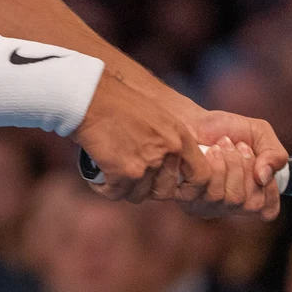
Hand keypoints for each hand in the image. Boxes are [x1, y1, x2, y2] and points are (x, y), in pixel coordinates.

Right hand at [72, 70, 207, 202]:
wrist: (90, 96)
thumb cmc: (117, 102)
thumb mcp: (156, 117)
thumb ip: (167, 141)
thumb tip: (168, 168)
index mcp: (180, 137)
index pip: (201, 176)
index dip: (189, 187)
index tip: (176, 187)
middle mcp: (168, 153)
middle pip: (164, 191)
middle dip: (145, 187)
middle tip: (129, 175)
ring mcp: (147, 165)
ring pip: (137, 195)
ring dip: (122, 188)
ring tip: (109, 171)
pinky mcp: (124, 173)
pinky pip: (115, 193)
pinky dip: (103, 187)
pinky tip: (97, 176)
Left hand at [168, 102, 286, 220]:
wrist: (191, 119)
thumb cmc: (225, 129)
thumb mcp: (260, 134)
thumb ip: (275, 155)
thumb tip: (264, 178)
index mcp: (249, 196)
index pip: (268, 210)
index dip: (268, 187)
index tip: (260, 162)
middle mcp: (229, 206)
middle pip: (252, 203)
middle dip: (248, 168)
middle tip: (239, 146)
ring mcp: (209, 206)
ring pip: (233, 198)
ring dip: (231, 163)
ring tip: (222, 145)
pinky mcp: (188, 200)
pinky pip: (211, 191)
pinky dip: (216, 165)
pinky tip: (209, 152)